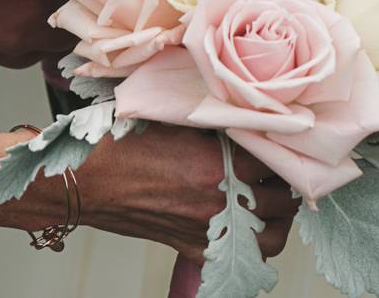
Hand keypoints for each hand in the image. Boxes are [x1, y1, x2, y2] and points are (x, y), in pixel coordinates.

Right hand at [77, 125, 298, 260]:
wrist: (90, 179)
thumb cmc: (125, 145)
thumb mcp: (178, 121)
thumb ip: (218, 125)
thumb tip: (248, 121)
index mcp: (220, 164)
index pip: (277, 161)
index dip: (285, 151)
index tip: (286, 144)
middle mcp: (219, 201)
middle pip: (283, 200)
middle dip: (289, 185)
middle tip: (284, 171)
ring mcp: (208, 229)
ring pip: (271, 237)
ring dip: (280, 220)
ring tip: (276, 202)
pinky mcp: (193, 248)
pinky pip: (241, 258)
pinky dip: (253, 245)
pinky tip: (251, 227)